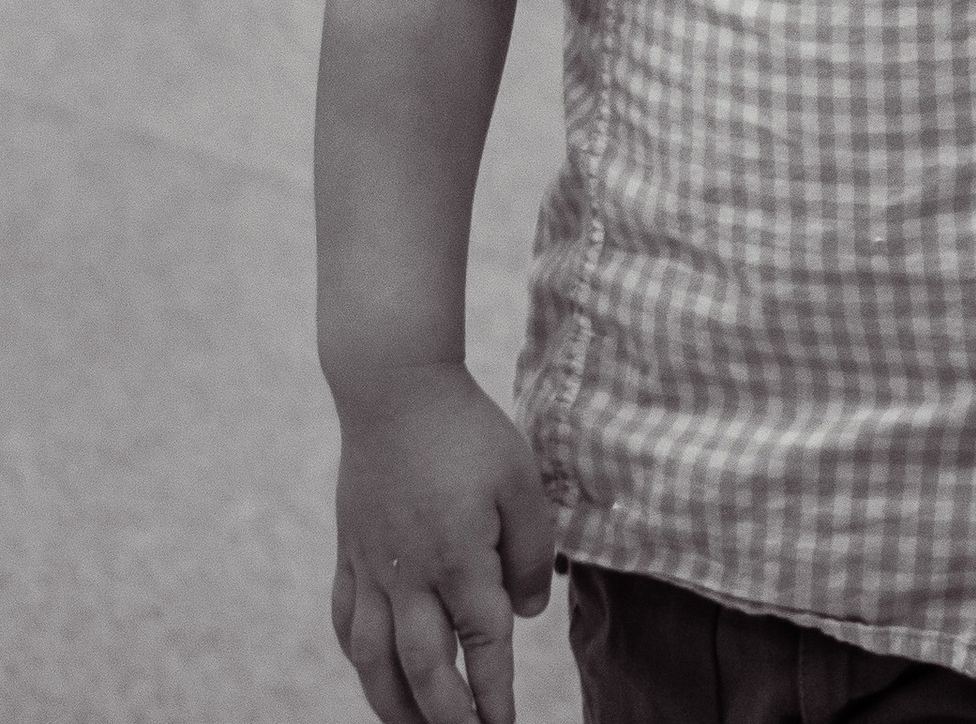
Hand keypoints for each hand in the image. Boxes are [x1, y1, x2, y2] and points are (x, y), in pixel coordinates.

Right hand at [332, 363, 552, 723]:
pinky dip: (358, 654)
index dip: (495, 696)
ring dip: (393, 704)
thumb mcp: (520, 479)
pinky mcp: (349, 552)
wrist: (394, 387)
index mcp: (459, 558)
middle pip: (425, 670)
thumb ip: (529, 549)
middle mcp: (409, 575)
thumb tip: (527, 613)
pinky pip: (344, 620)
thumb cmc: (466, 430)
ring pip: (374, 659)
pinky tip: (371, 668)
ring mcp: (371, 567)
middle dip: (445, 718)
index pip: (484, 646)